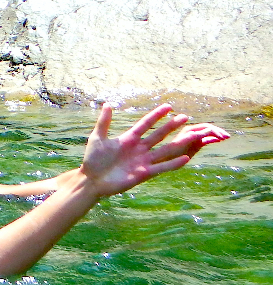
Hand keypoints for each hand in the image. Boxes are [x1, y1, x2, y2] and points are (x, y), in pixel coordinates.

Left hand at [78, 104, 227, 196]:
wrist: (91, 180)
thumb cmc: (93, 160)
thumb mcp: (97, 138)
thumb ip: (104, 122)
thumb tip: (107, 104)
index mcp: (129, 139)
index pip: (145, 124)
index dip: (156, 115)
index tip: (168, 106)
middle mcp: (139, 149)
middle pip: (158, 135)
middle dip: (171, 126)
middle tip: (185, 117)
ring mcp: (143, 161)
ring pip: (164, 150)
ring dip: (178, 143)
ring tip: (192, 135)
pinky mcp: (144, 173)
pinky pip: (161, 167)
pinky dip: (173, 163)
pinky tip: (186, 158)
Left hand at [169, 122, 230, 157]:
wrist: (164, 162)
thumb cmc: (170, 155)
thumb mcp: (181, 146)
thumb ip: (191, 137)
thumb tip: (206, 130)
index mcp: (188, 131)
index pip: (205, 128)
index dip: (214, 131)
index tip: (222, 138)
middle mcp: (191, 133)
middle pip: (207, 128)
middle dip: (217, 131)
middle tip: (227, 137)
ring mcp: (193, 138)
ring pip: (208, 133)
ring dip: (217, 134)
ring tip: (225, 138)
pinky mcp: (195, 144)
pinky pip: (206, 139)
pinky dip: (213, 138)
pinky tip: (219, 140)